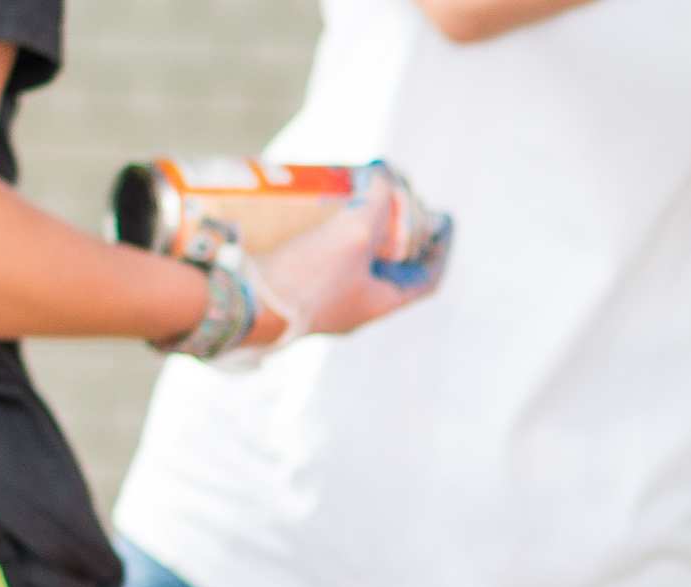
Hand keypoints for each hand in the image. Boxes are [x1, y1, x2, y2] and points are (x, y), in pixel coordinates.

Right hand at [246, 183, 441, 347]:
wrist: (244, 304)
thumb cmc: (307, 278)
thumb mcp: (354, 233)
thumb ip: (378, 204)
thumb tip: (386, 178)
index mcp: (379, 302)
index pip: (426, 277)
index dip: (440, 248)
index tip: (445, 219)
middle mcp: (355, 303)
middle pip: (393, 264)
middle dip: (400, 229)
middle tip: (401, 198)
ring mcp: (325, 296)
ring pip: (357, 257)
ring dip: (365, 225)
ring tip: (365, 194)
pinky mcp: (296, 283)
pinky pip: (326, 254)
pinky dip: (333, 228)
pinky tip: (325, 205)